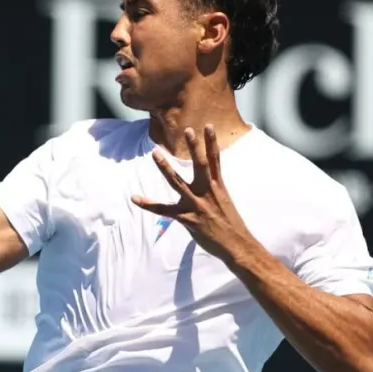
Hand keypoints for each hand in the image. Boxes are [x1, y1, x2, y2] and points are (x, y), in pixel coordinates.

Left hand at [131, 125, 253, 260]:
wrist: (237, 245)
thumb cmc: (231, 226)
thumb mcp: (225, 203)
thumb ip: (216, 191)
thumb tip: (211, 185)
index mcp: (219, 187)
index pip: (216, 160)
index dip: (212, 142)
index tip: (209, 126)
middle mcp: (208, 192)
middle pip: (201, 165)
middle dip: (194, 147)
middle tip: (187, 130)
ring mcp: (197, 204)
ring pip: (178, 182)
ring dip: (165, 167)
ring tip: (155, 153)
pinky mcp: (188, 218)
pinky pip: (164, 210)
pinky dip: (148, 204)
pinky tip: (135, 198)